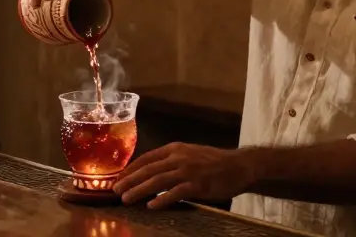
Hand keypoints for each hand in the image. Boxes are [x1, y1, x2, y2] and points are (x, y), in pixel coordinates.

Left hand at [113, 143, 253, 208]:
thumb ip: (171, 161)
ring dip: (139, 190)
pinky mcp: (198, 184)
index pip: (147, 158)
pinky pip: (176, 193)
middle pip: (148, 169)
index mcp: (175, 148)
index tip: (118, 178)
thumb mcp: (189, 154)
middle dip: (130, 180)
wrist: (239, 165)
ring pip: (157, 181)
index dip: (131, 168)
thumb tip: (151, 172)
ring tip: (126, 199)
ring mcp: (188, 170)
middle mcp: (179, 157)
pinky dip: (162, 199)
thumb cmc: (213, 162)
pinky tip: (151, 206)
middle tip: (115, 190)